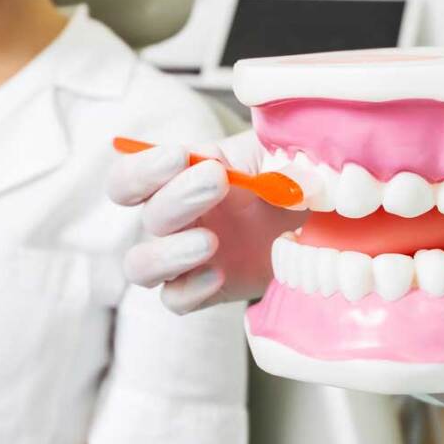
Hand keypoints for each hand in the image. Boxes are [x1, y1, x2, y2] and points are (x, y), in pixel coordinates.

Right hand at [108, 130, 302, 312]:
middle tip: (217, 181)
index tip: (179, 157)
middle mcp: (171, 221)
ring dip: (168, 253)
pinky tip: (219, 275)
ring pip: (140, 266)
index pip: (129, 179)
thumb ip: (254, 149)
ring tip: (210, 241)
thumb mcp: (275, 154)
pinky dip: (191, 290)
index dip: (142, 170)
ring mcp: (183, 260)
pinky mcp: (202, 290)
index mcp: (176, 181)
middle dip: (177, 198)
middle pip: (147, 217)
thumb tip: (231, 143)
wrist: (313, 223)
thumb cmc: (285, 180)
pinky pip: (175, 299)